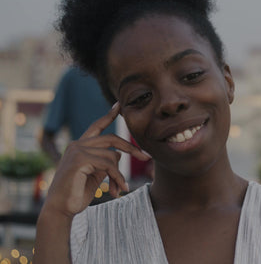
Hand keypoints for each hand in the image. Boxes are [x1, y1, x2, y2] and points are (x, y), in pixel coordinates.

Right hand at [42, 102, 150, 217]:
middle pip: (112, 139)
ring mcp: (77, 151)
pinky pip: (108, 165)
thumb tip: (118, 155)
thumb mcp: (95, 175)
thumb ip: (105, 162)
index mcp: (80, 146)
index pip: (97, 126)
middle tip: (146, 156)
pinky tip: (119, 190)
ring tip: (122, 189)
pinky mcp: (79, 160)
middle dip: (131, 148)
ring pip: (112, 156)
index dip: (109, 116)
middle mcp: (77, 144)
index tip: (119, 106)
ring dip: (120, 175)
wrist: (60, 209)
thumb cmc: (76, 193)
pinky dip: (117, 178)